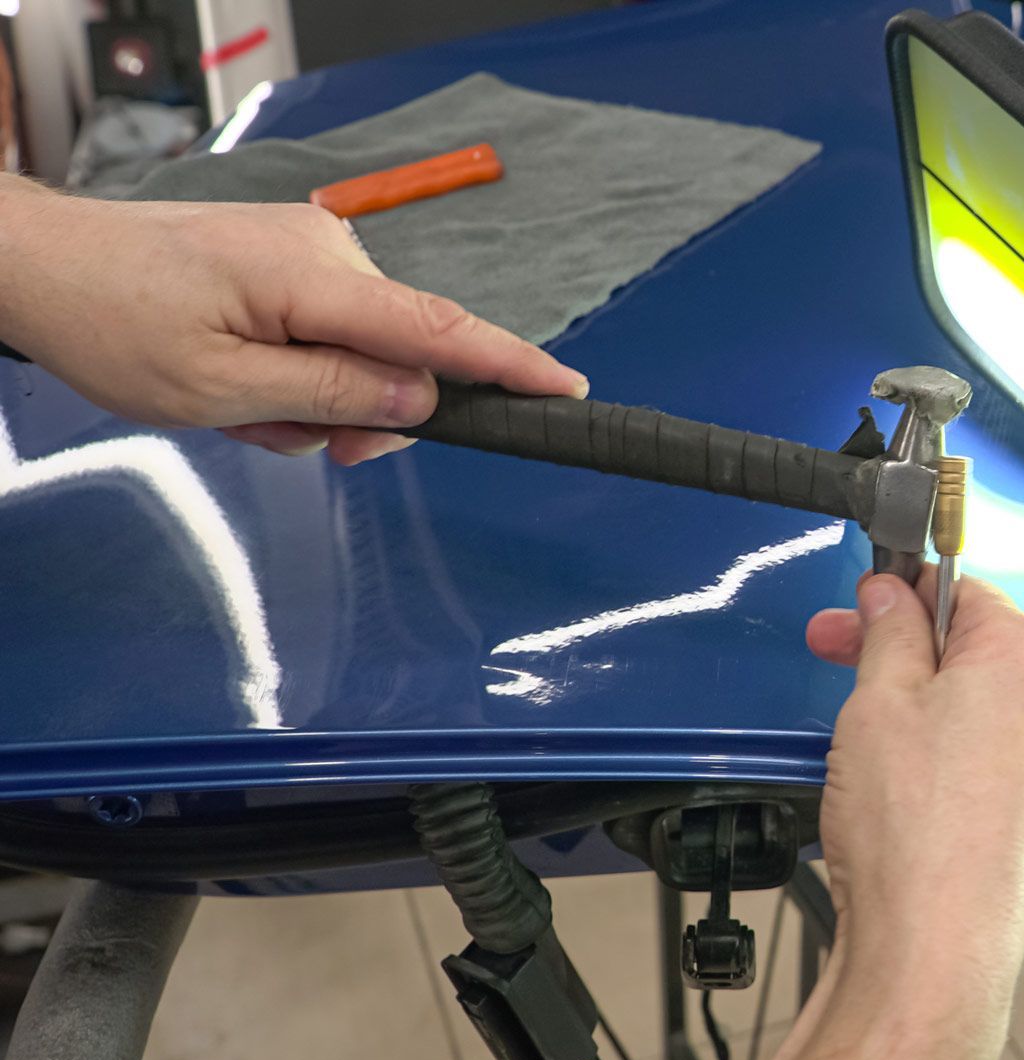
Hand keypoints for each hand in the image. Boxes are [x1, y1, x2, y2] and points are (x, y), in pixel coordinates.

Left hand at [0, 177, 585, 464]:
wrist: (46, 265)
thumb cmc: (113, 321)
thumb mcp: (219, 388)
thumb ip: (332, 394)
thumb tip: (420, 398)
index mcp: (311, 278)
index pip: (437, 330)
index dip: (509, 366)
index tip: (567, 391)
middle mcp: (325, 251)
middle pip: (400, 355)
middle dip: (361, 413)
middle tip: (294, 439)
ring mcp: (309, 251)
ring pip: (362, 355)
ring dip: (315, 397)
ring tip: (239, 406)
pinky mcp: (292, 260)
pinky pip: (331, 334)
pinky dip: (299, 370)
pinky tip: (243, 381)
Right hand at [767, 572, 1023, 1059]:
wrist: (934, 947)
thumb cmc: (918, 836)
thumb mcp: (879, 700)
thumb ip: (890, 630)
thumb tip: (892, 596)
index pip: (961, 588)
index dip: (897, 593)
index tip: (856, 609)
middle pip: (967, 645)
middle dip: (897, 647)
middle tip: (836, 656)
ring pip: (970, 702)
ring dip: (913, 703)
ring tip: (859, 737)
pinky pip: (977, 755)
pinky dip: (934, 754)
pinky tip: (892, 785)